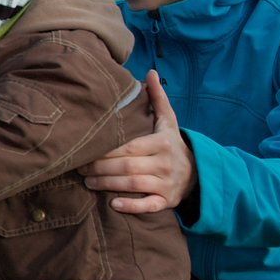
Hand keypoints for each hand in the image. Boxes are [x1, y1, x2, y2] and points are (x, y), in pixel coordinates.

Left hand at [80, 70, 195, 213]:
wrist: (198, 172)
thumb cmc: (172, 144)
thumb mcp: (168, 121)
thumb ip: (157, 98)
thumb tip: (150, 72)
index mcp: (162, 143)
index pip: (129, 147)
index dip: (106, 151)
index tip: (86, 151)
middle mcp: (165, 163)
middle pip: (127, 167)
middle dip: (101, 169)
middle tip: (80, 169)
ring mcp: (167, 184)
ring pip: (133, 185)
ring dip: (108, 185)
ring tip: (88, 182)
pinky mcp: (167, 201)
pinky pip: (148, 206)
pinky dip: (131, 206)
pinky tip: (113, 204)